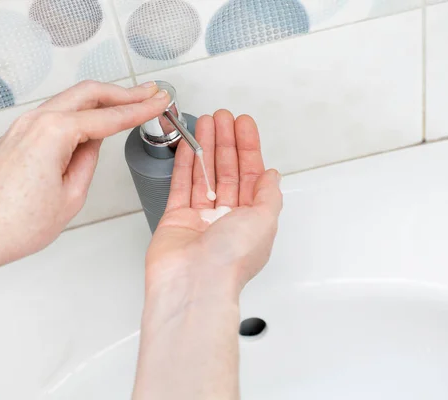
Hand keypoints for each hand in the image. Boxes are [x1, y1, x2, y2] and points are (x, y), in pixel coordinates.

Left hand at [0, 81, 169, 296]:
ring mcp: (22, 126)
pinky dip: (79, 113)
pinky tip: (93, 122)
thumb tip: (95, 142)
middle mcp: (35, 122)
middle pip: (89, 94)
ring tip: (127, 104)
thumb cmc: (19, 224)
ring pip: (70, 100)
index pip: (108, 117)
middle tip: (149, 93)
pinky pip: (54, 115)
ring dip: (101, 100)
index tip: (158, 101)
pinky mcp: (16, 136)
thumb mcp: (72, 195)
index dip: (139, 109)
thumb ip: (88, 160)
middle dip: (123, 92)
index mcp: (53, 134)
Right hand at [146, 110, 282, 300]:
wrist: (194, 283)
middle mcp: (227, 218)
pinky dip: (185, 163)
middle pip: (228, 170)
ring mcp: (200, 218)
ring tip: (204, 122)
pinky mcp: (176, 219)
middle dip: (226, 142)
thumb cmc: (230, 260)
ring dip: (206, 146)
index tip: (244, 124)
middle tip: (222, 117)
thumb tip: (272, 175)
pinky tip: (188, 145)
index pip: (252, 174)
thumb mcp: (264, 221)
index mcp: (252, 220)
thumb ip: (269, 195)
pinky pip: (181, 184)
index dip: (249, 147)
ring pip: (204, 173)